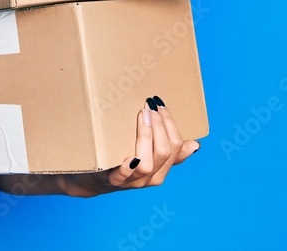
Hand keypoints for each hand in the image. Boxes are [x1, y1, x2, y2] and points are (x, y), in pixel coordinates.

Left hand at [59, 96, 200, 197]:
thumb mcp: (147, 154)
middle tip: (149, 105)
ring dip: (146, 136)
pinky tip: (130, 156)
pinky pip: (123, 176)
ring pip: (148, 163)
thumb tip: (195, 144)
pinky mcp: (112, 181)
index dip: (170, 124)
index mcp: (162, 169)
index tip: (160, 105)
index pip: (176, 147)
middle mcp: (151, 177)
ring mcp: (132, 181)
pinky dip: (128, 167)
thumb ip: (167, 149)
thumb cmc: (120, 161)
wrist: (91, 179)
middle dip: (159, 125)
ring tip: (141, 116)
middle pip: (164, 152)